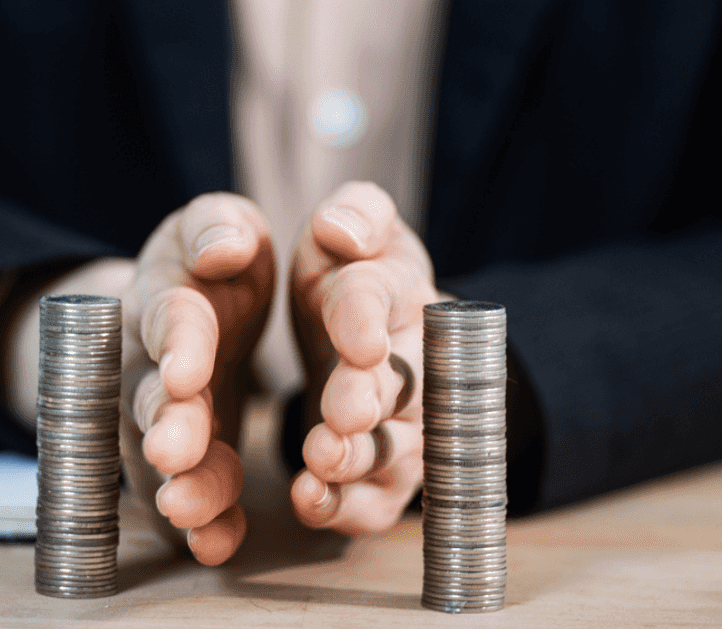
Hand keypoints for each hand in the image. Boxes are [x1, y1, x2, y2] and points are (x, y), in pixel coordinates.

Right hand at [121, 193, 273, 564]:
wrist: (193, 303)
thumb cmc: (214, 261)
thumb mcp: (219, 226)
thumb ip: (218, 227)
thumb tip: (223, 245)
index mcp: (168, 296)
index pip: (170, 317)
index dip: (177, 343)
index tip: (187, 370)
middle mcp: (152, 362)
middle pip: (151, 396)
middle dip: (166, 423)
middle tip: (173, 450)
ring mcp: (162, 417)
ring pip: (161, 456)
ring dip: (179, 481)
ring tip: (190, 510)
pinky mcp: (188, 459)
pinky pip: (187, 492)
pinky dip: (203, 521)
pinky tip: (216, 543)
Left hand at [287, 181, 439, 535]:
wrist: (367, 332)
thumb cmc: (349, 273)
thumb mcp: (346, 231)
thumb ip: (353, 216)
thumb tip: (342, 227)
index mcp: (393, 289)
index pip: (380, 296)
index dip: (367, 319)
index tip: (357, 341)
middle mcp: (410, 360)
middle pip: (401, 383)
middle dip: (371, 397)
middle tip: (343, 412)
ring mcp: (402, 423)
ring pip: (391, 448)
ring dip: (358, 458)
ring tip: (322, 461)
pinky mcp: (382, 473)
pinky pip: (372, 498)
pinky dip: (345, 506)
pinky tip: (312, 501)